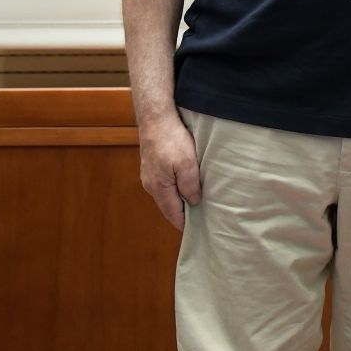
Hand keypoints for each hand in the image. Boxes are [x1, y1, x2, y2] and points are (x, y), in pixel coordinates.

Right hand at [138, 113, 200, 229]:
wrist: (156, 118)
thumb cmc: (172, 140)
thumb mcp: (187, 164)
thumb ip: (190, 186)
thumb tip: (193, 203)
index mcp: (158, 188)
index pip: (172, 214)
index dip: (184, 223)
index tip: (196, 232)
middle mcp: (151, 184)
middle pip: (168, 205)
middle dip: (182, 214)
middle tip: (200, 220)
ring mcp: (149, 175)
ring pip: (167, 194)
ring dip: (180, 199)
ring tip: (196, 204)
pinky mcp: (152, 165)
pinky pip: (165, 183)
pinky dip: (175, 188)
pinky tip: (186, 185)